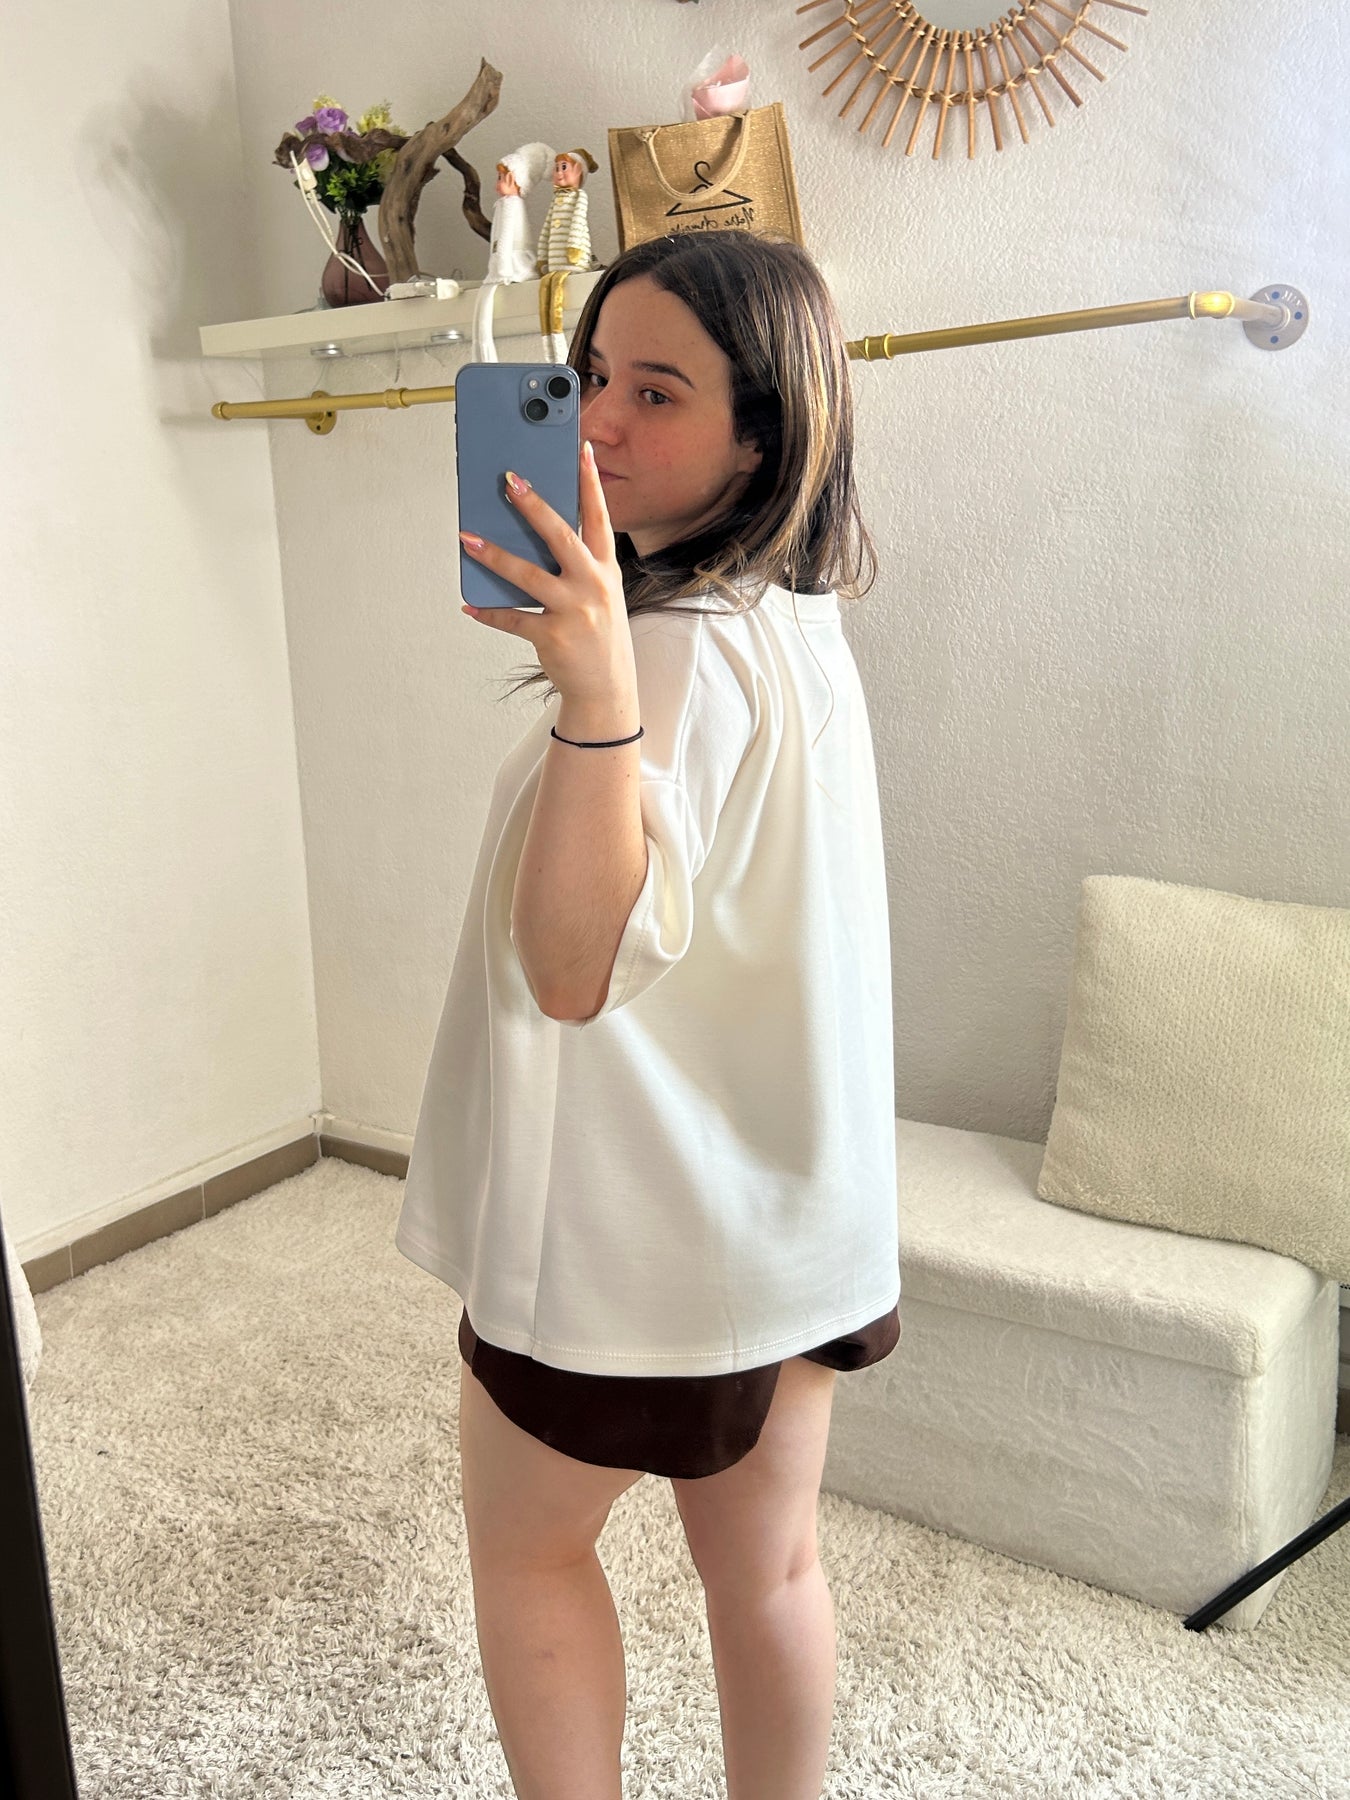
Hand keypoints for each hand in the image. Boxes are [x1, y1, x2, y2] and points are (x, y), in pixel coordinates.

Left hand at [459, 442, 637, 712]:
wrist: (607, 689)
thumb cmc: (599, 634)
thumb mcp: (601, 593)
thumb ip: (577, 564)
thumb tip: (531, 534)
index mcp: (606, 569)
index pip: (599, 517)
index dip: (590, 482)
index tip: (581, 449)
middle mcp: (593, 586)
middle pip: (560, 536)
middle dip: (533, 507)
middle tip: (509, 481)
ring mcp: (573, 612)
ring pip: (527, 576)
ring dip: (493, 555)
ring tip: (466, 538)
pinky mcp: (553, 637)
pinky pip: (512, 618)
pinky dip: (488, 611)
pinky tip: (470, 603)